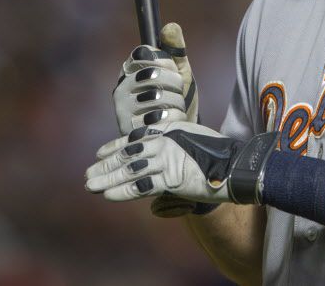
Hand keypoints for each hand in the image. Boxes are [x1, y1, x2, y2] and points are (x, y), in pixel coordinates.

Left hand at [85, 121, 277, 205]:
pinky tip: (108, 194)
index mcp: (167, 129)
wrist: (236, 165)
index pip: (134, 137)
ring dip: (107, 178)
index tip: (100, 153)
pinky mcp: (170, 178)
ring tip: (91, 184)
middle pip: (127, 153)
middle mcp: (163, 141)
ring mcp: (165, 159)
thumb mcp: (191, 141)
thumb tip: (158, 157)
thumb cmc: (218, 155)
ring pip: (129, 169)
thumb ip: (172, 146)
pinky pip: (140, 186)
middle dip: (106, 164)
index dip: (115, 146)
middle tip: (88, 173)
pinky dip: (122, 190)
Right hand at [112, 22, 198, 135]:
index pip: (145, 53)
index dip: (165, 61)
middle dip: (175, 83)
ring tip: (174, 108)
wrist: (180, 136)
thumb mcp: (180, 73)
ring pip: (159, 95)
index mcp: (129, 71)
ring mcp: (123, 110)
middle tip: (176, 93)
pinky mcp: (131, 130)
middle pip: (154, 73)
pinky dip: (175, 118)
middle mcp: (120, 88)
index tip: (172, 70)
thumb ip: (176, 50)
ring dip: (177, 102)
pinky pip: (162, 115)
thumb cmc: (177, 100)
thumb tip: (171, 26)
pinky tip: (171, 122)